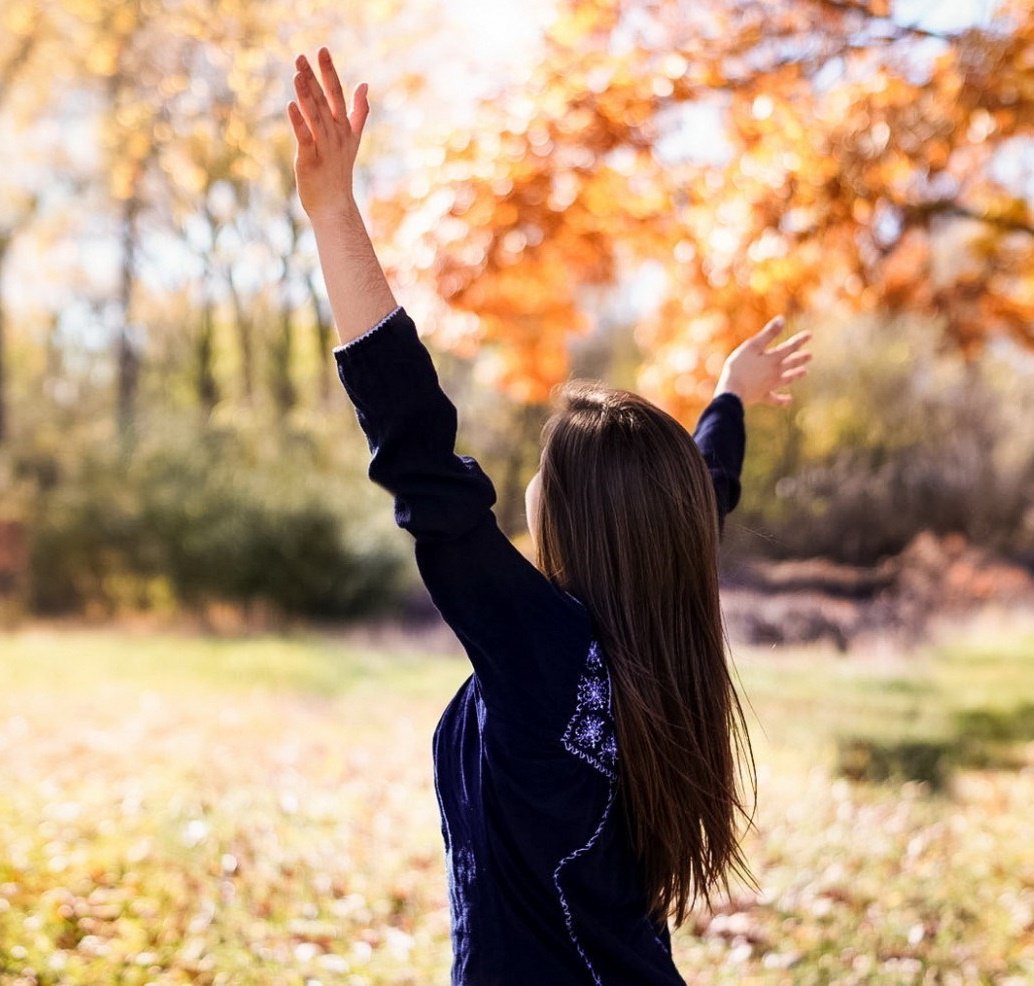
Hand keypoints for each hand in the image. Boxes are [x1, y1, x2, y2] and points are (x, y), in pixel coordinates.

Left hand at [287, 48, 369, 219]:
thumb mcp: (353, 138)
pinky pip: (305, 138)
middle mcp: (335, 135)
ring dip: (307, 95)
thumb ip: (359, 112)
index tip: (322, 50)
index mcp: (344, 128)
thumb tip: (364, 85)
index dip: (329, 72)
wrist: (336, 205)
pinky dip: (299, 122)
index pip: (337, 94)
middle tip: (301, 56)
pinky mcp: (311, 159)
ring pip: (315, 116)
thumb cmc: (339, 171)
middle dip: (313, 78)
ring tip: (297, 74)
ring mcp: (324, 147)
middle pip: (324, 101)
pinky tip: (291, 105)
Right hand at [713, 315, 811, 406]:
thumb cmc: (739, 366)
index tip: (810, 335)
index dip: (800, 340)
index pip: (790, 347)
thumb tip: (782, 319)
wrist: (732, 392)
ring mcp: (770, 385)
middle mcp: (775, 372)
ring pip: (786, 379)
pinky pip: (775, 399)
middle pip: (791, 363)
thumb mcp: (752, 346)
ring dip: (796, 375)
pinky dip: (783, 400)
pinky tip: (790, 400)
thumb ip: (768, 334)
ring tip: (805, 372)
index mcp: (773, 358)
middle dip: (800, 358)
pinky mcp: (762, 396)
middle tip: (810, 356)